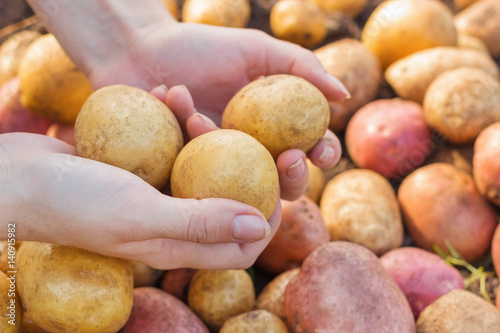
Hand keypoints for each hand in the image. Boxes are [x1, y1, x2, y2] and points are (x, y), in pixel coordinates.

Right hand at [0, 86, 281, 269]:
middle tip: (241, 129)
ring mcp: (158, 192)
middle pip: (228, 201)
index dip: (267, 218)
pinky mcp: (143, 166)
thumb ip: (199, 223)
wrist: (17, 179)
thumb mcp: (139, 214)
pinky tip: (161, 92)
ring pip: (200, 165)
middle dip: (244, 165)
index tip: (274, 179)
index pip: (242, 246)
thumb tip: (260, 226)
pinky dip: (170, 119)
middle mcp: (174, 222)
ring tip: (180, 96)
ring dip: (200, 131)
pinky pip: (170, 143)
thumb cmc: (73, 203)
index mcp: (179, 245)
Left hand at [87, 22, 344, 199]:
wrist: (141, 50)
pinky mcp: (182, 178)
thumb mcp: (255, 50)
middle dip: (294, 179)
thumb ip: (301, 67)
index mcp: (269, 131)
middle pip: (282, 184)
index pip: (306, 152)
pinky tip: (172, 100)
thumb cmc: (200, 48)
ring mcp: (214, 171)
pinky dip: (185, 136)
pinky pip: (193, 181)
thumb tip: (343, 95)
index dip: (321, 156)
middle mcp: (246, 155)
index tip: (319, 151)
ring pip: (241, 193)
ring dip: (229, 157)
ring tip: (198, 117)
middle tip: (287, 158)